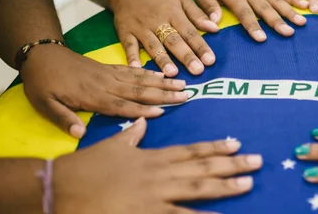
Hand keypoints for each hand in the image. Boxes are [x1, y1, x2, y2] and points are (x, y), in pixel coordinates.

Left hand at [20, 45, 187, 137]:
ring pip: (140, 80)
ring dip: (162, 83)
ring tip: (182, 84)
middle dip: (163, 94)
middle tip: (185, 96)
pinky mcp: (110, 67)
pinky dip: (149, 73)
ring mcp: (109, 74)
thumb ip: (63, 119)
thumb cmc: (42, 83)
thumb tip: (79, 134)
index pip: (121, 105)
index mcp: (92, 96)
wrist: (41, 55)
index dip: (141, 110)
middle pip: (138, 91)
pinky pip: (133, 70)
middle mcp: (106, 84)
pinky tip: (162, 75)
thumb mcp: (44, 104)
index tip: (162, 112)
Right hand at [54, 118, 262, 213]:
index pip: (192, 150)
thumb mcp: (112, 146)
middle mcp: (160, 173)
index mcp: (153, 157)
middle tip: (257, 161)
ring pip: (197, 189)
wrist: (60, 188)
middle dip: (232, 164)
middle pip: (202, 167)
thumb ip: (132, 135)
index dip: (215, 147)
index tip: (236, 143)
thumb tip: (143, 121)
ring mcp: (155, 195)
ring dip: (225, 186)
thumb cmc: (86, 168)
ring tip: (248, 183)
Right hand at [110, 0, 219, 76]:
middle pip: (173, 40)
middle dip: (186, 55)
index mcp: (174, 13)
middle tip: (197, 70)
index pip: (189, 32)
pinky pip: (129, 46)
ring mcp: (141, 28)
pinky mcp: (125, 33)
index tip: (210, 60)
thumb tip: (215, 28)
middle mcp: (158, 21)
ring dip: (163, 59)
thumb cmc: (160, 0)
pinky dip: (132, 57)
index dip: (200, 46)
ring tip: (172, 73)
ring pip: (153, 45)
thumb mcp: (181, 0)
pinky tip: (137, 69)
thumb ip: (198, 15)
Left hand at [196, 0, 308, 41]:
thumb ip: (208, 6)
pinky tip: (306, 7)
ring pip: (278, 2)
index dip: (253, 26)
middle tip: (288, 33)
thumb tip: (213, 23)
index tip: (261, 38)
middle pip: (266, 9)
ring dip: (290, 12)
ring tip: (301, 23)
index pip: (245, 13)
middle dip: (277, 22)